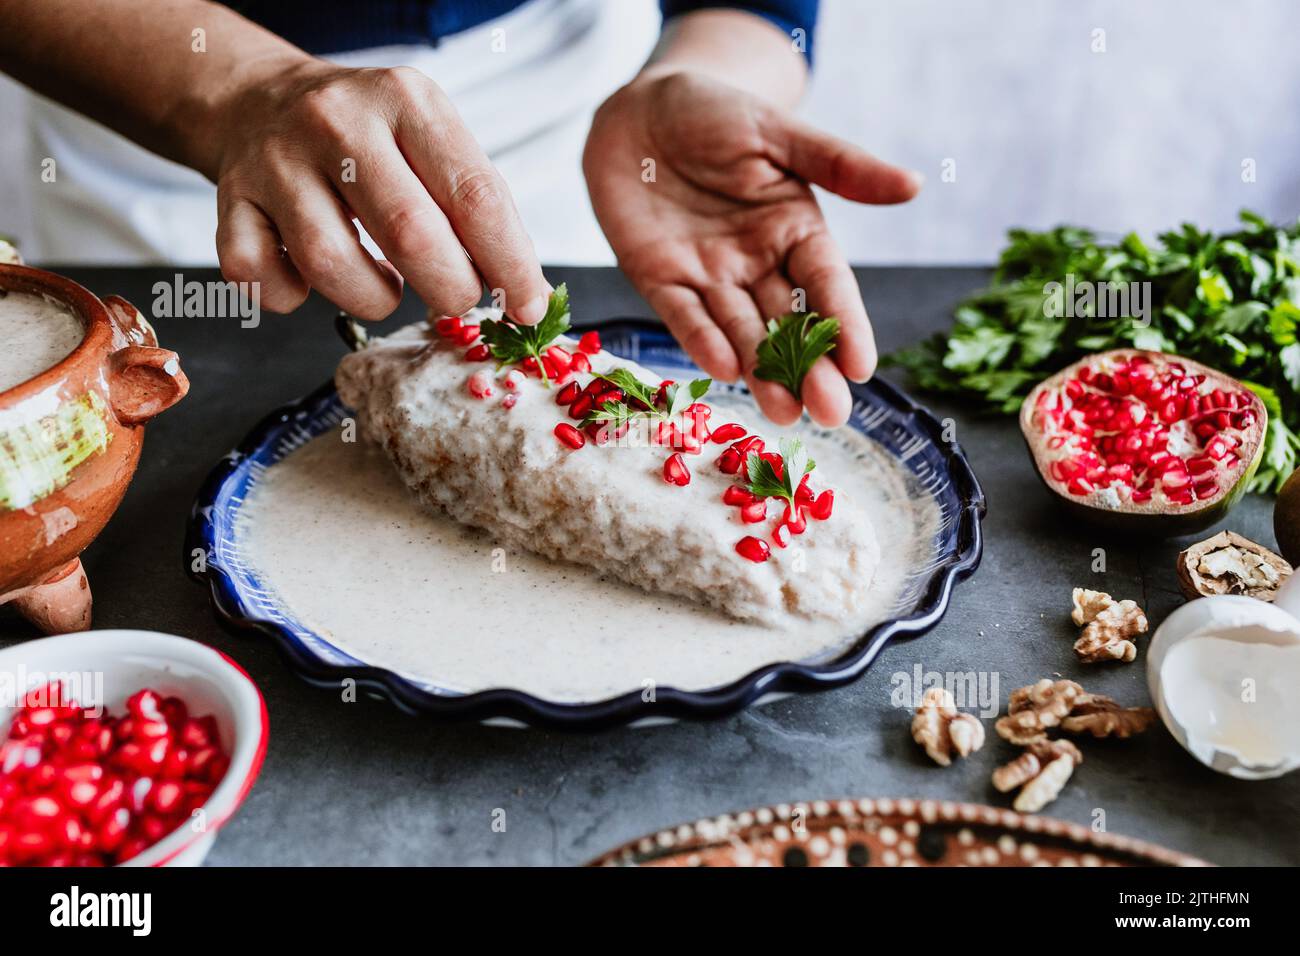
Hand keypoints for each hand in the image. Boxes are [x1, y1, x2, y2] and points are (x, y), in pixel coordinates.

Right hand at [212, 62, 549, 322]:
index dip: (509, 264)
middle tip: (455, 297)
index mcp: (406, 102)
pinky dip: (292, 297)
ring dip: (373, 297)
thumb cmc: (367, 137)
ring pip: (332, 263)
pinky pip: (262, 277)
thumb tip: (521, 292)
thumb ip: (475, 206)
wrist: (258, 99)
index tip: (527, 307)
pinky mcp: (229, 201)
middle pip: (410, 233)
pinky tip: (312, 277)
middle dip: (448, 288)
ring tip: (386, 283)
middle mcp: (338, 123)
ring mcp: (276, 161)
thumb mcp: (430, 138)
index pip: (474, 195)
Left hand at [584, 71, 920, 425]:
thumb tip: (914, 184)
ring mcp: (709, 275)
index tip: (863, 367)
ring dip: (762, 372)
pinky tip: (725, 369)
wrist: (639, 107)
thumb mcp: (780, 134)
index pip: (827, 284)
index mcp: (796, 229)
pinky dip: (701, 340)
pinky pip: (683, 314)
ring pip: (741, 330)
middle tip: (831, 413)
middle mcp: (757, 262)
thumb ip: (840, 164)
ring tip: (785, 412)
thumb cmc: (715, 111)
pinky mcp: (660, 278)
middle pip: (789, 323)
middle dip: (810, 368)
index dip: (845, 325)